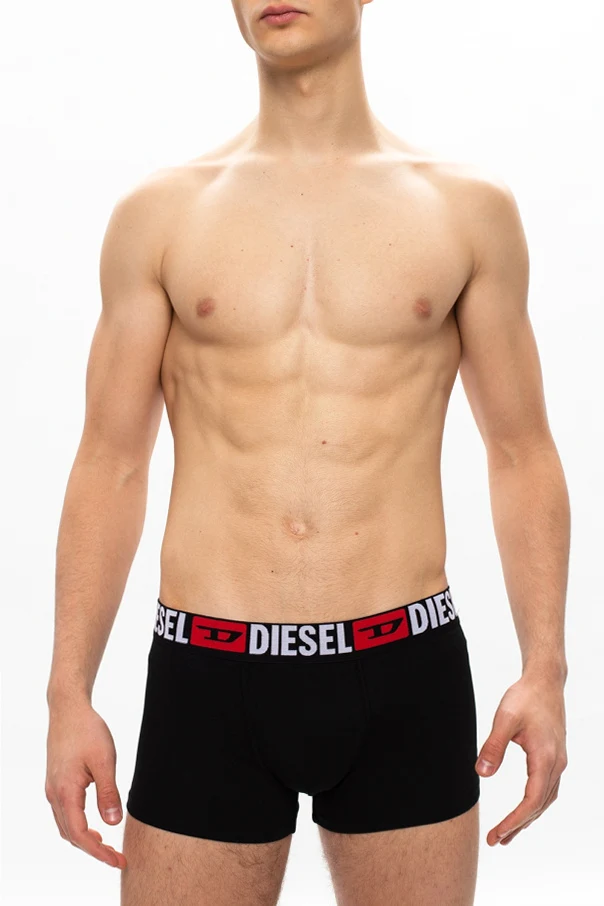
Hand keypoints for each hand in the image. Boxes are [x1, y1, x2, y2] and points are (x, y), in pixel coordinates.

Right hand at [45, 701, 126, 868]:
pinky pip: (65, 813)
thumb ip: (108, 793)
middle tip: (117, 857)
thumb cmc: (87, 730)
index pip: (80, 835)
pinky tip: (94, 824)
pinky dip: (79, 826)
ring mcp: (53, 788)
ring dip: (85, 840)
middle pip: (71, 835)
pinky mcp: (56, 782)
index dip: (99, 853)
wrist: (68, 709)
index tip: (118, 860)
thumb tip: (113, 823)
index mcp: (66, 792)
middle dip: (94, 851)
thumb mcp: (105, 761)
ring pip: (66, 826)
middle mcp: (54, 794)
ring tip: (107, 846)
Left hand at [475, 671, 567, 845]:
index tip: (497, 834)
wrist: (545, 681)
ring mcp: (558, 761)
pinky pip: (547, 789)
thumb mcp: (504, 719)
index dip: (514, 821)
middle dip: (518, 825)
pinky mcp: (555, 756)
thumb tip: (481, 774)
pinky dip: (535, 804)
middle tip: (496, 841)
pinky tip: (524, 809)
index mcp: (545, 758)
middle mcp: (556, 764)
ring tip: (507, 834)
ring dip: (528, 818)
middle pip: (539, 805)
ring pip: (545, 799)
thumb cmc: (525, 697)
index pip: (531, 800)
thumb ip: (493, 747)